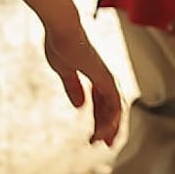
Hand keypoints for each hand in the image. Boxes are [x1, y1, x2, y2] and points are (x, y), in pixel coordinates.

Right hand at [43, 18, 121, 146]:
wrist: (61, 30)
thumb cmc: (60, 44)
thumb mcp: (64, 71)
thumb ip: (73, 87)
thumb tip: (79, 106)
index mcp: (94, 75)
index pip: (101, 102)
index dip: (98, 119)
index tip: (94, 135)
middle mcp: (103, 77)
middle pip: (110, 107)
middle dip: (108, 127)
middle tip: (104, 144)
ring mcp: (106, 78)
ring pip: (115, 108)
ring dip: (110, 127)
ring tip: (103, 142)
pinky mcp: (106, 79)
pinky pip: (113, 104)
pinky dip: (110, 119)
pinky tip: (104, 131)